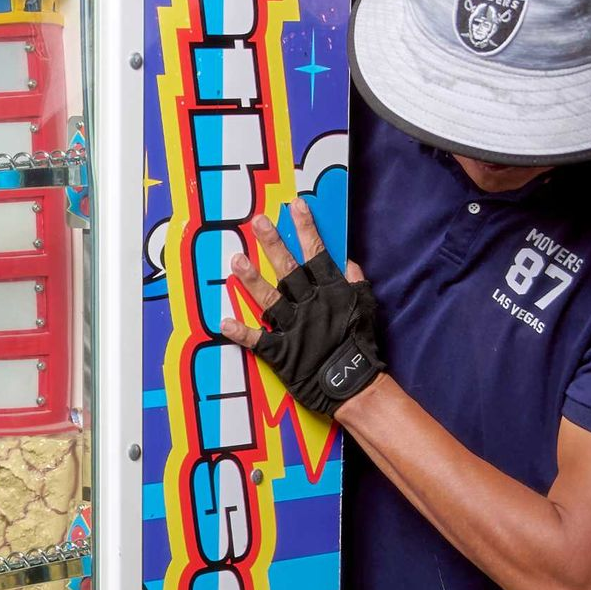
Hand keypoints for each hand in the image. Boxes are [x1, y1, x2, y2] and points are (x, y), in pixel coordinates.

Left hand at [221, 197, 385, 417]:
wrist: (354, 384)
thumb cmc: (361, 346)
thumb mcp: (366, 308)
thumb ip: (355, 283)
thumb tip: (348, 261)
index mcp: (332, 292)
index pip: (317, 253)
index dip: (306, 229)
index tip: (295, 206)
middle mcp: (310, 305)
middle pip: (288, 269)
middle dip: (272, 244)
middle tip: (257, 222)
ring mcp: (294, 328)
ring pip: (269, 299)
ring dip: (251, 280)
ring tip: (235, 261)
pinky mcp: (282, 352)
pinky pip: (258, 340)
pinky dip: (241, 332)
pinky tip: (224, 323)